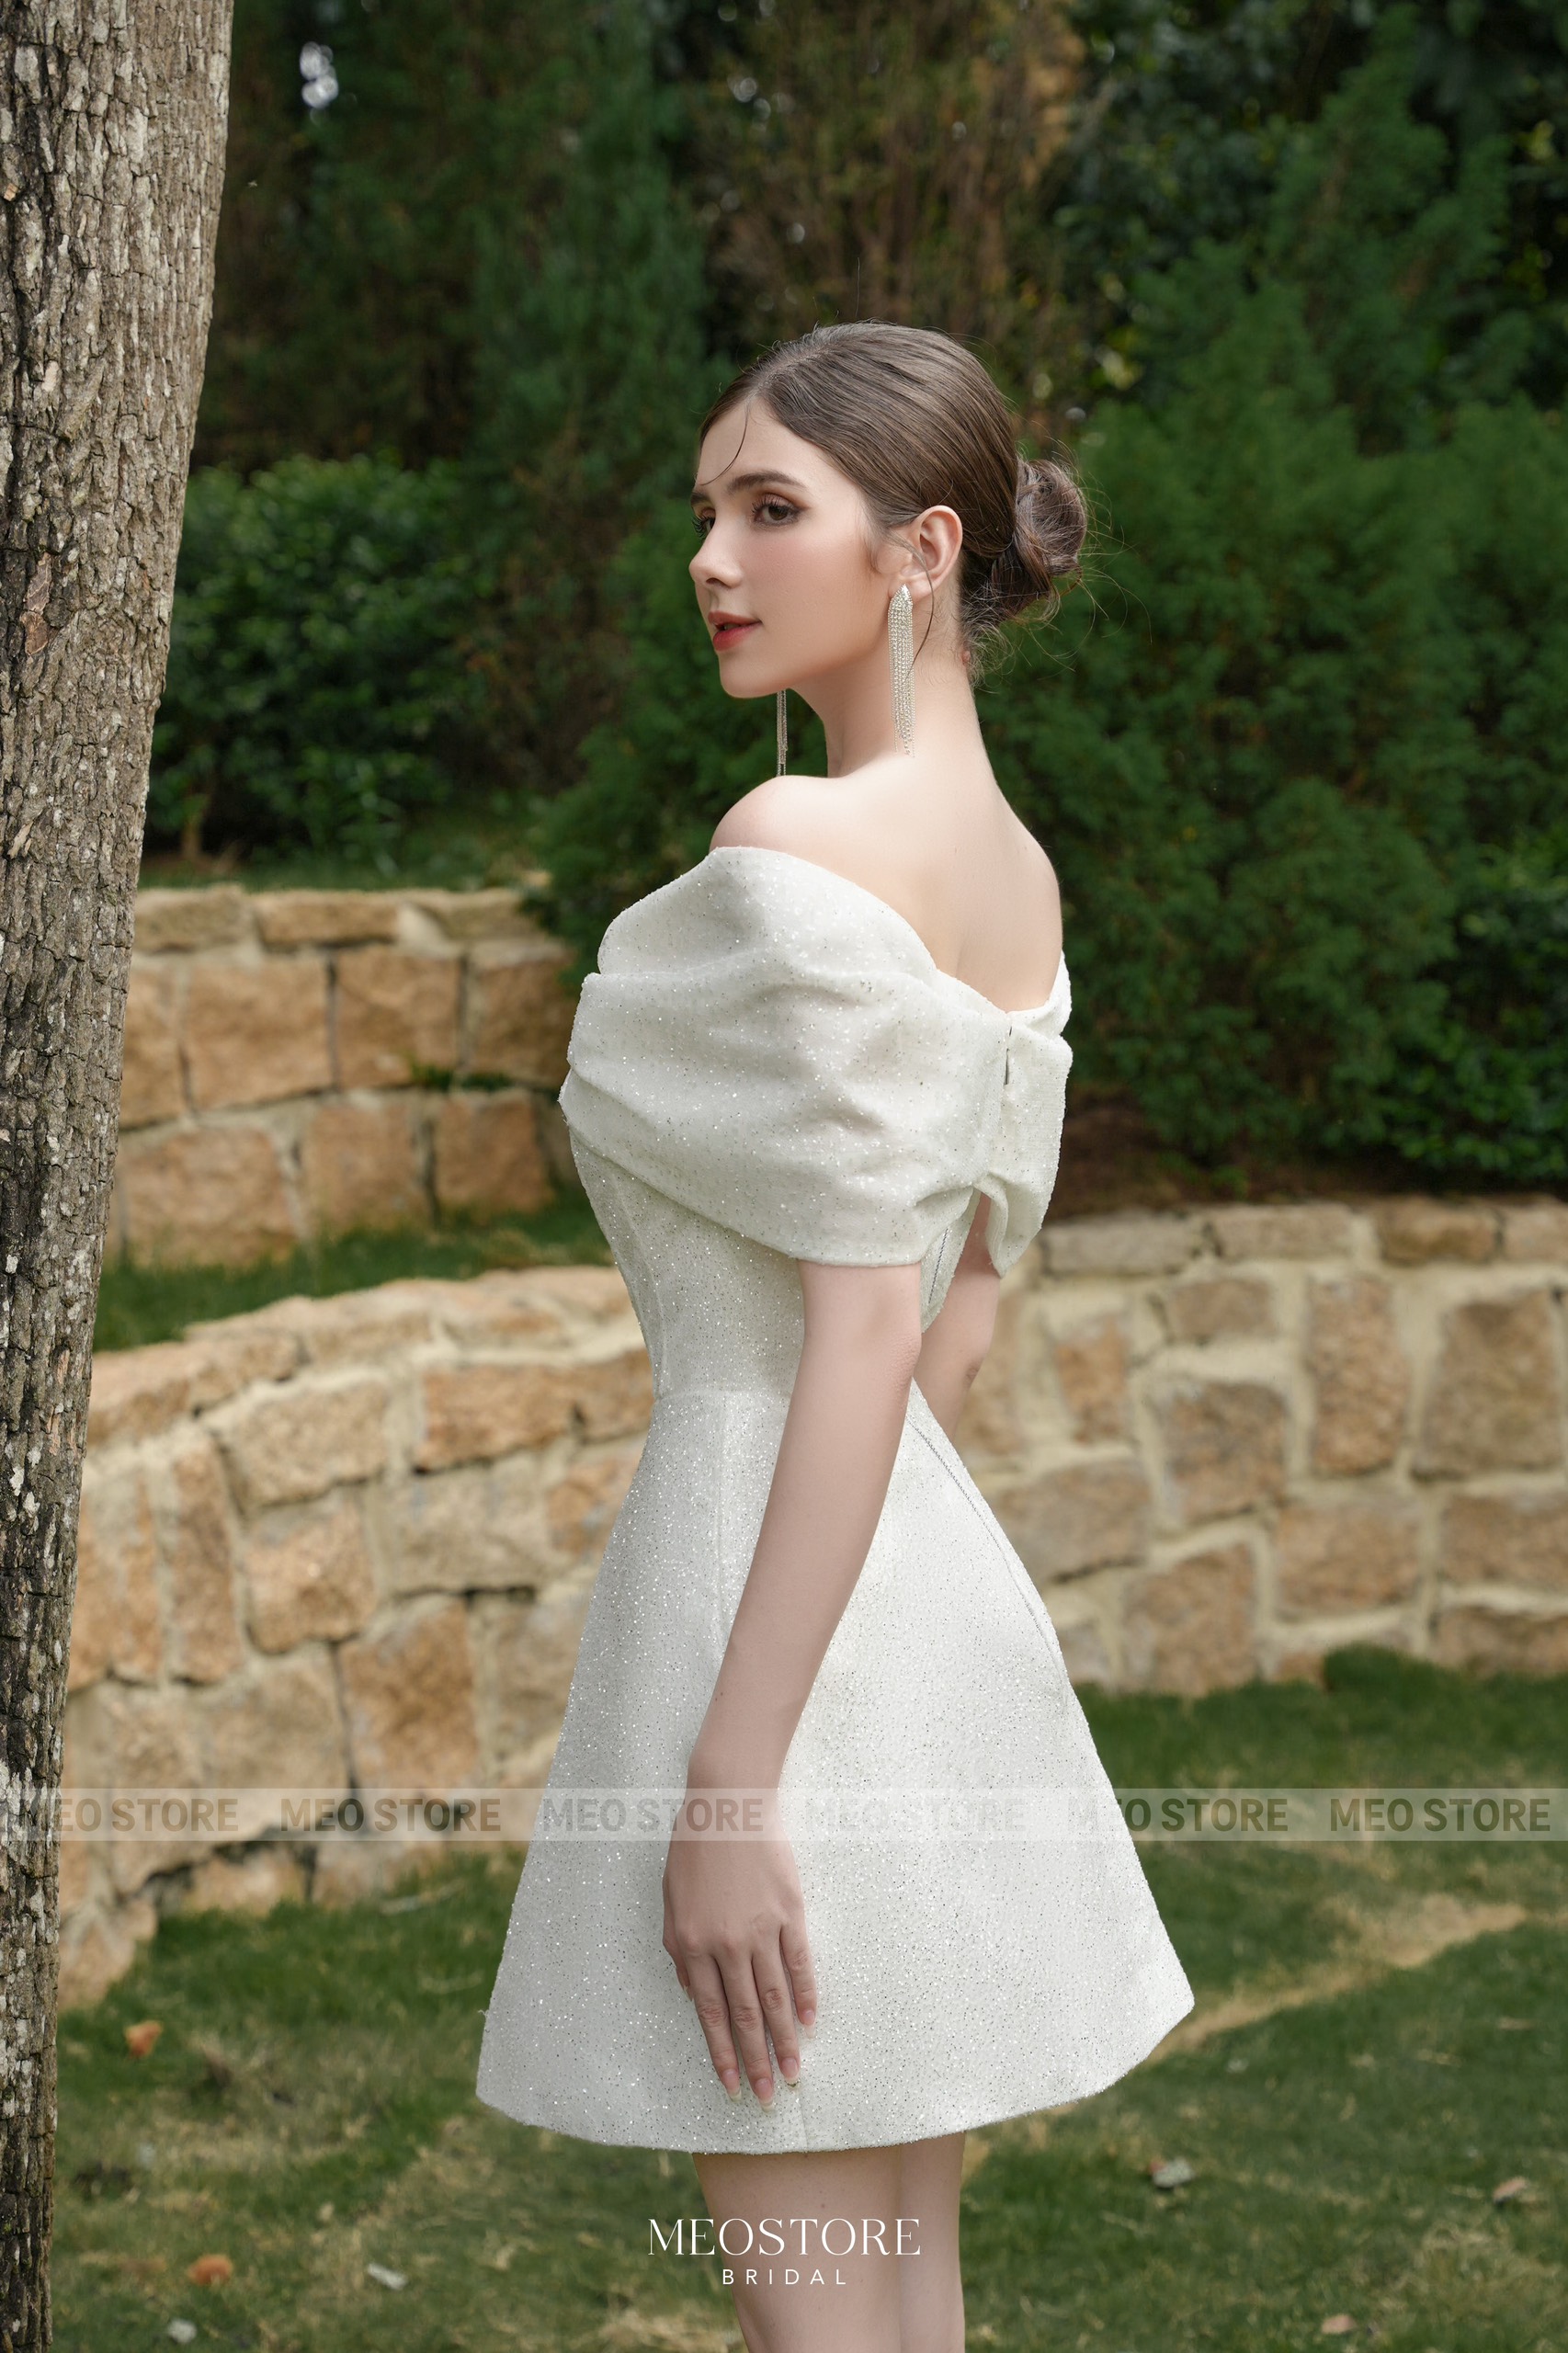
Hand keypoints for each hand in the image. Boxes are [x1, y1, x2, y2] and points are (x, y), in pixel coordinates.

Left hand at [661, 1783, 816, 2105]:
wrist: (727, 1804)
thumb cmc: (692, 1850)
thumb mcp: (669, 1902)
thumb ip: (679, 1950)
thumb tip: (692, 1994)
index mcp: (692, 1944)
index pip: (710, 2013)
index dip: (721, 2053)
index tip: (730, 2086)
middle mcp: (727, 1944)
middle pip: (746, 2014)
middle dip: (755, 2061)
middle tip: (766, 2098)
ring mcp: (762, 1928)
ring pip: (776, 1997)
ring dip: (784, 2040)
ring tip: (792, 2074)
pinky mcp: (791, 1911)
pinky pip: (800, 1963)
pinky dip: (806, 1996)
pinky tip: (810, 2023)